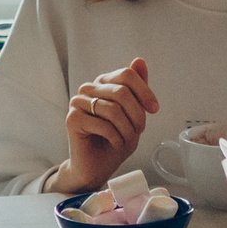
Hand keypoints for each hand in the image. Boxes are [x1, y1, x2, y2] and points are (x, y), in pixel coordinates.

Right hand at [55, 58, 158, 192]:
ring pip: (113, 109)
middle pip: (121, 92)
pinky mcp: (72, 119)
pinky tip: (114, 143)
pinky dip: (115, 137)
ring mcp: (77, 102)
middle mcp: (88, 88)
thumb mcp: (133, 114)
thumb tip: (139, 60)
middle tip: (138, 131)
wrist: (97, 167)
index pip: (126, 75)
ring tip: (125, 139)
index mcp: (103, 83)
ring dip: (126, 129)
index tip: (154, 109)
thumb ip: (137, 88)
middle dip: (137, 115)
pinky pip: (102, 124)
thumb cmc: (115, 140)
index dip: (144, 92)